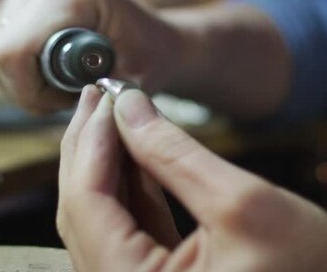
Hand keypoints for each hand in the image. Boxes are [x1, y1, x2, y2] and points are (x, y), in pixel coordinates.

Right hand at [0, 0, 186, 112]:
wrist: (155, 38)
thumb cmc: (150, 61)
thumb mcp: (131, 86)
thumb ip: (98, 98)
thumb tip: (70, 110)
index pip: (13, 51)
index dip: (30, 90)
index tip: (66, 100)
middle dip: (27, 87)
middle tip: (67, 94)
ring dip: (23, 79)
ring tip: (63, 80)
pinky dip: (21, 66)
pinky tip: (51, 66)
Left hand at [57, 86, 326, 270]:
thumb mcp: (242, 203)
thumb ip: (173, 152)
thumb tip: (127, 106)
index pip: (86, 204)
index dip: (90, 142)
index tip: (101, 96)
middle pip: (84, 211)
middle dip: (91, 148)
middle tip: (98, 98)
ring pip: (102, 217)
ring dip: (107, 163)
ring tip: (114, 115)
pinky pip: (126, 229)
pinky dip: (129, 186)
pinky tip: (134, 149)